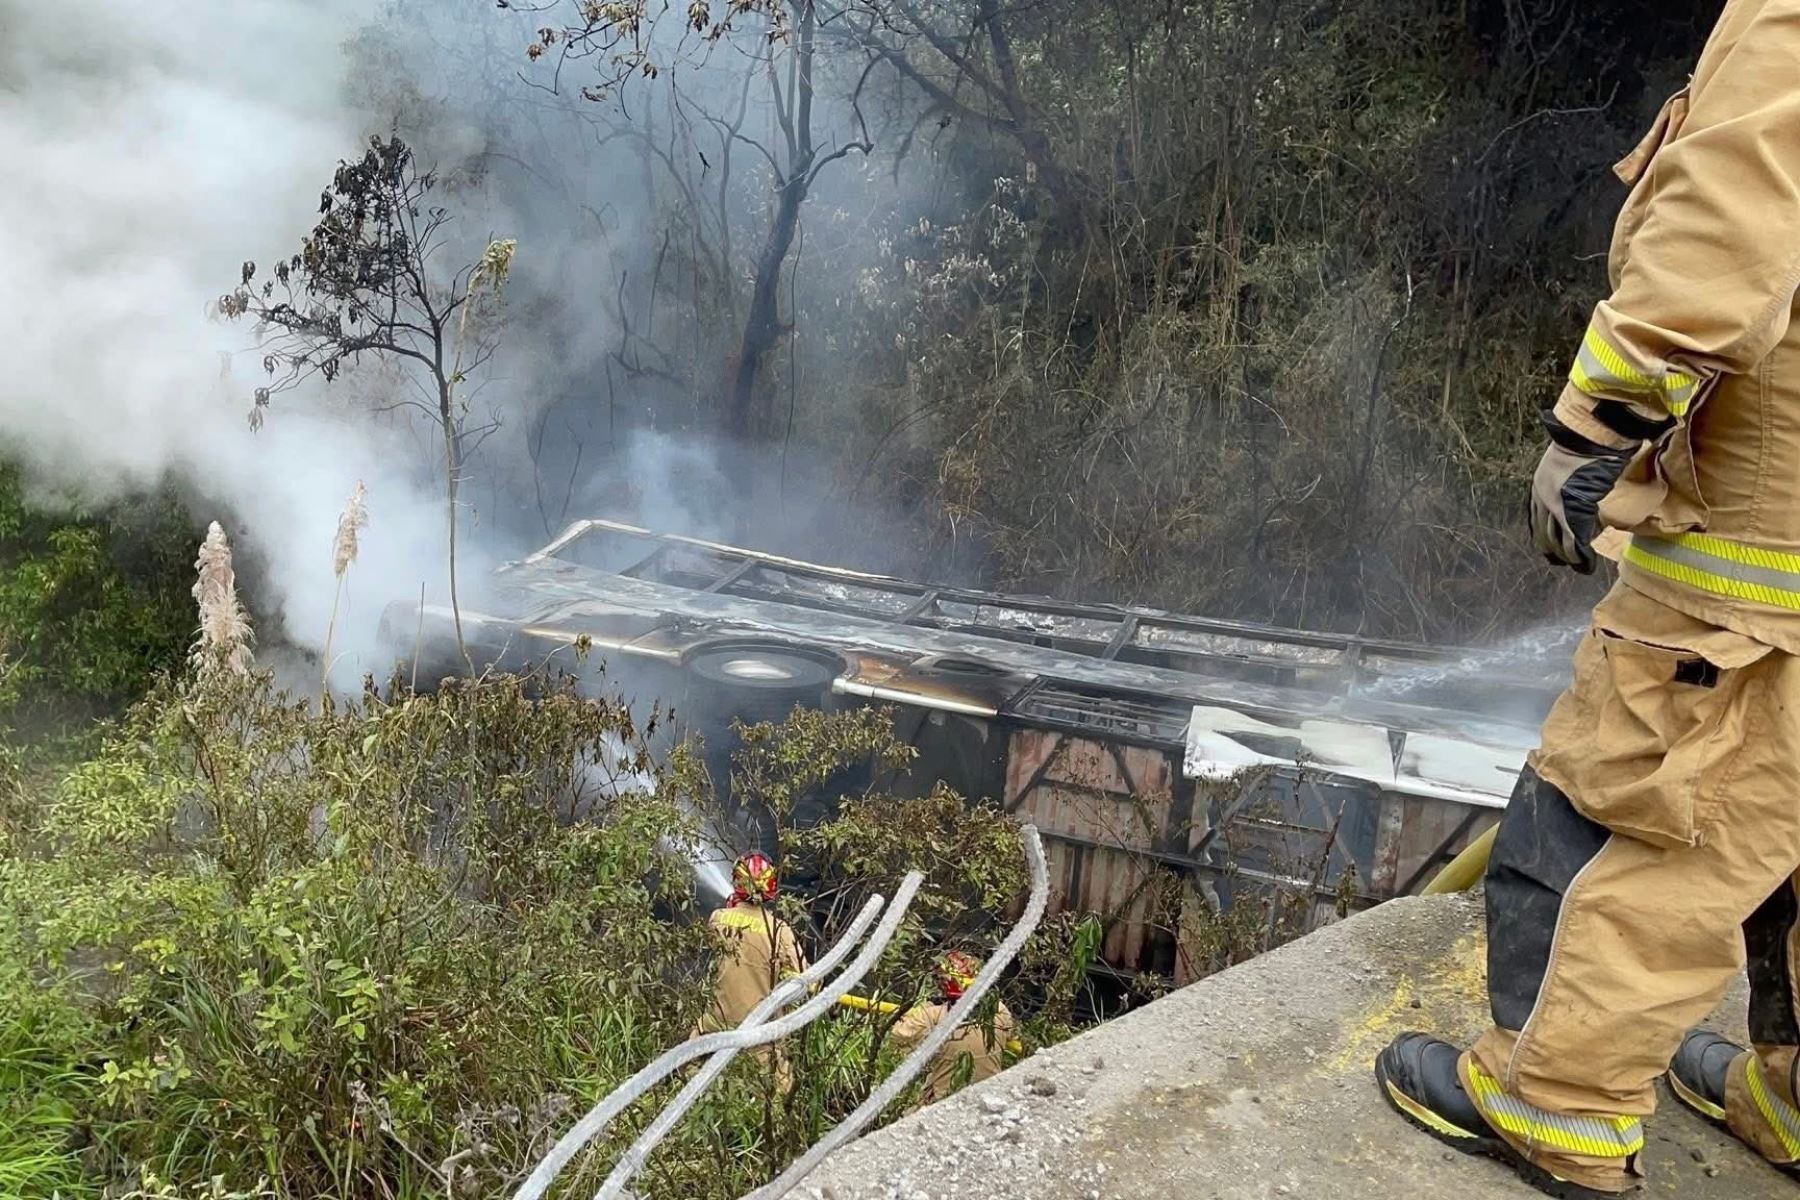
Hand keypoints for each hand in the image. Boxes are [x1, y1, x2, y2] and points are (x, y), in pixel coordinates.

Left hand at [1528, 419, 1632, 573]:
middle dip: (1553, 549)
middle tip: (1561, 561)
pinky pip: (1574, 539)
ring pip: (1557, 539)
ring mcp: (1555, 505)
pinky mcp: (1572, 510)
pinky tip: (1585, 564)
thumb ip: (1566, 481)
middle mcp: (1541, 497)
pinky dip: (1580, 554)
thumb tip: (1577, 492)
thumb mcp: (1565, 464)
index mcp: (1538, 486)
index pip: (1536, 519)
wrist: (1591, 436)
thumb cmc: (1585, 444)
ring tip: (1576, 565)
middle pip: (1544, 532)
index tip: (1549, 548)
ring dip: (1567, 555)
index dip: (1544, 535)